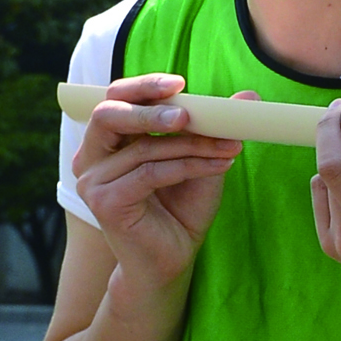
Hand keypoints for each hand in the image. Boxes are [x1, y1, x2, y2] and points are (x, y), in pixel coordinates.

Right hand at [70, 75, 248, 288]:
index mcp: (108, 140)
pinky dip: (190, 166)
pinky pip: (151, 173)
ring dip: (192, 144)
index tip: (180, 82)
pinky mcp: (104, 202)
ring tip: (231, 146)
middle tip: (191, 113)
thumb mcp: (201, 159)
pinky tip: (222, 164)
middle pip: (109, 115)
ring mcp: (93, 180)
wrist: (172, 258)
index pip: (115, 99)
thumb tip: (248, 95)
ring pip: (144, 147)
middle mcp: (91, 157)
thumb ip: (215, 127)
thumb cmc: (182, 207)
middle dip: (151, 108)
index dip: (143, 86)